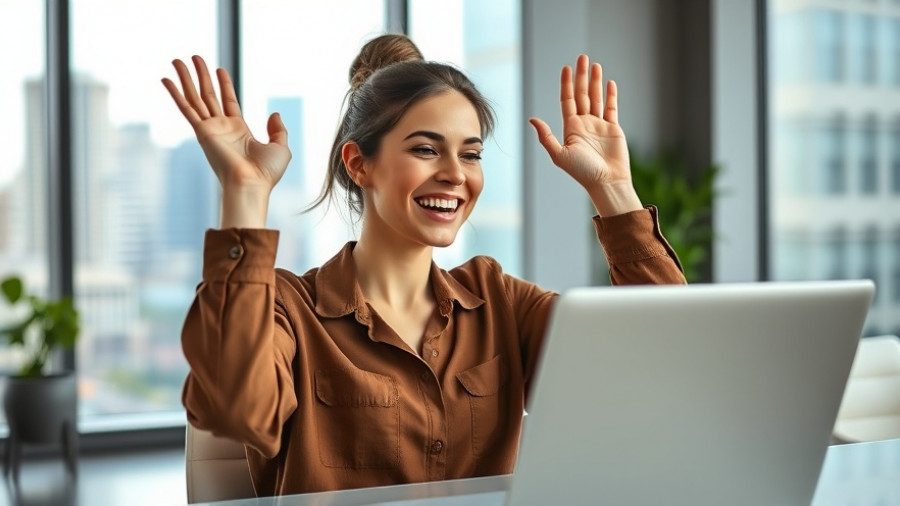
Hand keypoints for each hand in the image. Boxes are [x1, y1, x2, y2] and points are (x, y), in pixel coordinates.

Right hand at [161, 56, 290, 193]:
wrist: (251, 184)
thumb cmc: (266, 173)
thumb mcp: (280, 147)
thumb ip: (278, 130)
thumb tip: (274, 113)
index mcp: (239, 131)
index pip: (228, 101)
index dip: (224, 85)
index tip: (218, 69)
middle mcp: (221, 128)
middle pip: (208, 96)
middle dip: (201, 76)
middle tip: (194, 57)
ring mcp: (210, 129)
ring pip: (195, 97)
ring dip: (186, 78)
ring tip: (177, 60)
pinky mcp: (202, 132)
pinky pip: (186, 108)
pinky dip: (175, 94)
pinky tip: (166, 79)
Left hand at [530, 55, 640, 215]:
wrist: (606, 182)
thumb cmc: (582, 172)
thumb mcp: (560, 154)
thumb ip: (546, 136)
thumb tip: (532, 118)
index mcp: (570, 128)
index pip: (567, 100)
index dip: (566, 84)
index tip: (566, 68)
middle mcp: (584, 124)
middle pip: (581, 94)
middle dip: (581, 76)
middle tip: (582, 57)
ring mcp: (599, 125)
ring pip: (596, 98)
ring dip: (595, 82)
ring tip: (595, 65)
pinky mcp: (613, 129)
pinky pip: (611, 108)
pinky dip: (610, 95)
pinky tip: (609, 83)